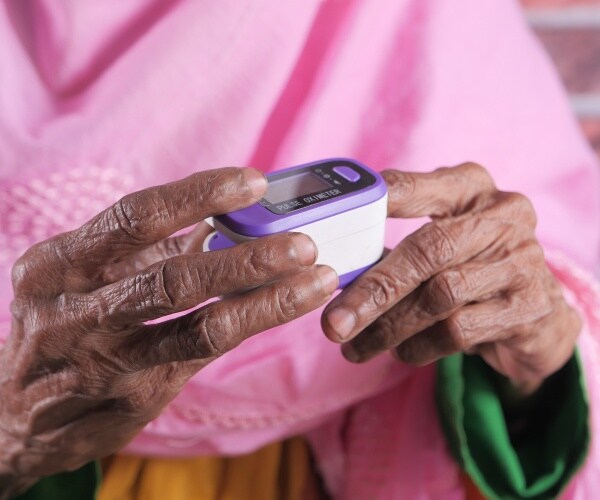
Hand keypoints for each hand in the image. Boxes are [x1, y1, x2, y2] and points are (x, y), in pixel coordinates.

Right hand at [0, 167, 337, 494]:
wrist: (19, 413)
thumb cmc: (69, 324)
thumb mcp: (90, 276)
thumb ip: (152, 247)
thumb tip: (224, 213)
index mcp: (59, 263)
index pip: (135, 217)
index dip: (198, 194)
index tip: (254, 182)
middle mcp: (74, 310)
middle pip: (173, 274)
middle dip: (248, 257)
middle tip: (304, 242)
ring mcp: (105, 359)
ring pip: (198, 323)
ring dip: (266, 298)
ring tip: (318, 278)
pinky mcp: (134, 394)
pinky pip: (205, 353)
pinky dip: (251, 324)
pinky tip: (287, 305)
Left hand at [321, 163, 580, 395]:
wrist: (537, 316)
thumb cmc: (470, 269)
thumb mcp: (439, 243)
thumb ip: (394, 245)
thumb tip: (333, 270)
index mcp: (471, 188)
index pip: (420, 186)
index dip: (382, 201)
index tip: (342, 220)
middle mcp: (502, 216)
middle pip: (428, 248)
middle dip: (375, 289)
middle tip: (333, 323)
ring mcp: (522, 260)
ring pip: (441, 295)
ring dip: (389, 327)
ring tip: (356, 346)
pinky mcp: (529, 307)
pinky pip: (459, 329)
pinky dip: (420, 345)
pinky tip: (400, 352)